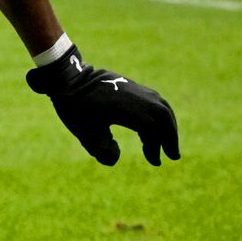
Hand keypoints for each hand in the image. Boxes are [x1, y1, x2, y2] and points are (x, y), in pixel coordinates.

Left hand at [26, 45, 179, 165]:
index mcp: (131, 110)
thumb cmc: (76, 106)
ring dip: (166, 126)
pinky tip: (149, 129)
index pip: (154, 130)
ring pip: (161, 108)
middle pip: (164, 118)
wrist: (69, 78)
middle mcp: (140, 98)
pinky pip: (154, 102)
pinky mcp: (132, 86)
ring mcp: (138, 90)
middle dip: (170, 137)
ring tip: (163, 143)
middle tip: (172, 155)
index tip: (156, 162)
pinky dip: (157, 117)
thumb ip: (101, 149)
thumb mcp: (85, 131)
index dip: (157, 147)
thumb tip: (114, 160)